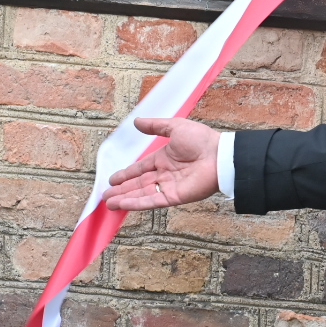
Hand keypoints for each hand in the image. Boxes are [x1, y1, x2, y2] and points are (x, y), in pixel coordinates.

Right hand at [102, 117, 220, 210]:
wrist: (219, 155)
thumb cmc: (202, 140)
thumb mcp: (175, 127)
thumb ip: (155, 126)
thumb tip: (137, 121)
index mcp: (164, 158)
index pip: (140, 168)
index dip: (126, 174)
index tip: (112, 180)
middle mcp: (165, 174)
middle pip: (138, 184)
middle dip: (121, 190)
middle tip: (106, 196)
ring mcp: (169, 186)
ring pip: (141, 194)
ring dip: (125, 199)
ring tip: (109, 203)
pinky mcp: (174, 197)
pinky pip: (152, 201)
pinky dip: (137, 203)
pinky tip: (123, 205)